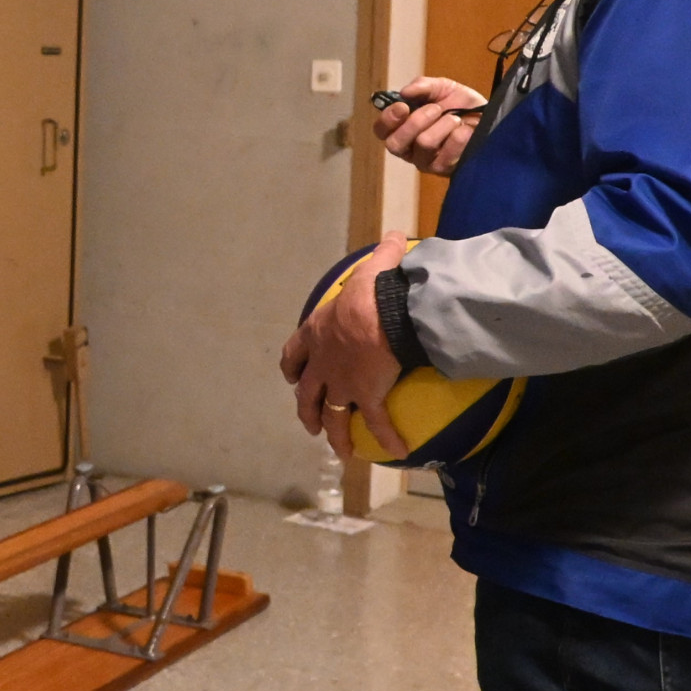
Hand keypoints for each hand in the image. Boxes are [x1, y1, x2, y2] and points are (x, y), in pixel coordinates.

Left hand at [278, 232, 408, 457]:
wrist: (383, 315)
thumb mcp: (372, 269)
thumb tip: (397, 238)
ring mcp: (342, 383)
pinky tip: (398, 452)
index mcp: (317, 333)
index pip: (293, 354)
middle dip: (306, 410)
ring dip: (334, 435)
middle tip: (310, 423)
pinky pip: (376, 423)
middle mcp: (323, 363)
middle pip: (307, 394)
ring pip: (332, 416)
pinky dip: (387, 438)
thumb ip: (383, 257)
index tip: (292, 378)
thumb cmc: (374, 291)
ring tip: (341, 451)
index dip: (292, 368)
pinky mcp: (366, 396)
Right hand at [374, 76, 485, 176]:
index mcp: (401, 127)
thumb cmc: (460, 105)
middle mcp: (409, 148)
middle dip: (416, 121)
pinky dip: (457, 137)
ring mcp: (425, 161)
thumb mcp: (441, 88)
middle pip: (395, 143)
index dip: (388, 119)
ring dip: (442, 125)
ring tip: (456, 118)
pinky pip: (445, 154)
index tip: (403, 106)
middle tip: (436, 109)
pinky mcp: (444, 169)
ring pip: (423, 144)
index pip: (381, 130)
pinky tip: (465, 131)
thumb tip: (405, 92)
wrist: (488, 118)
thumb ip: (422, 86)